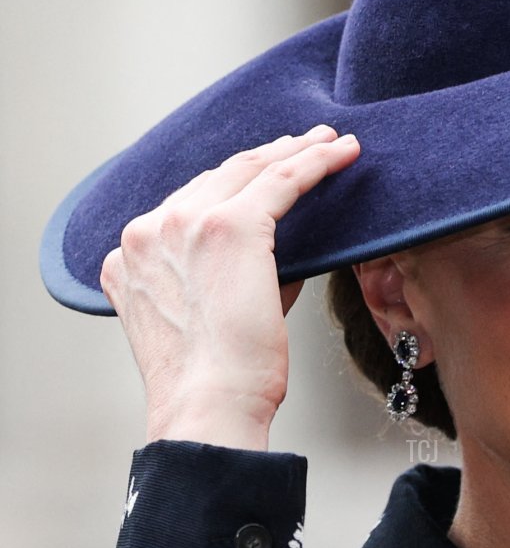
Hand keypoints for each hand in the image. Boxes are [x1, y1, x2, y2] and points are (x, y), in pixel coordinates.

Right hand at [100, 125, 360, 448]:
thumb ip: (227, 275)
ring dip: (294, 151)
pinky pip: (281, 181)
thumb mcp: (205, 316)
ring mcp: (184, 223)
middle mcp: (148, 231)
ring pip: (249, 170)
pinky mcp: (230, 226)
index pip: (186, 204)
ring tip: (327, 143)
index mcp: (130, 256)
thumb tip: (280, 252)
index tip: (262, 171)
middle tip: (302, 144)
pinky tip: (340, 155)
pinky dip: (314, 163)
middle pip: (216, 177)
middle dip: (266, 156)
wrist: (210, 404)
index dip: (232, 184)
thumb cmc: (216, 379)